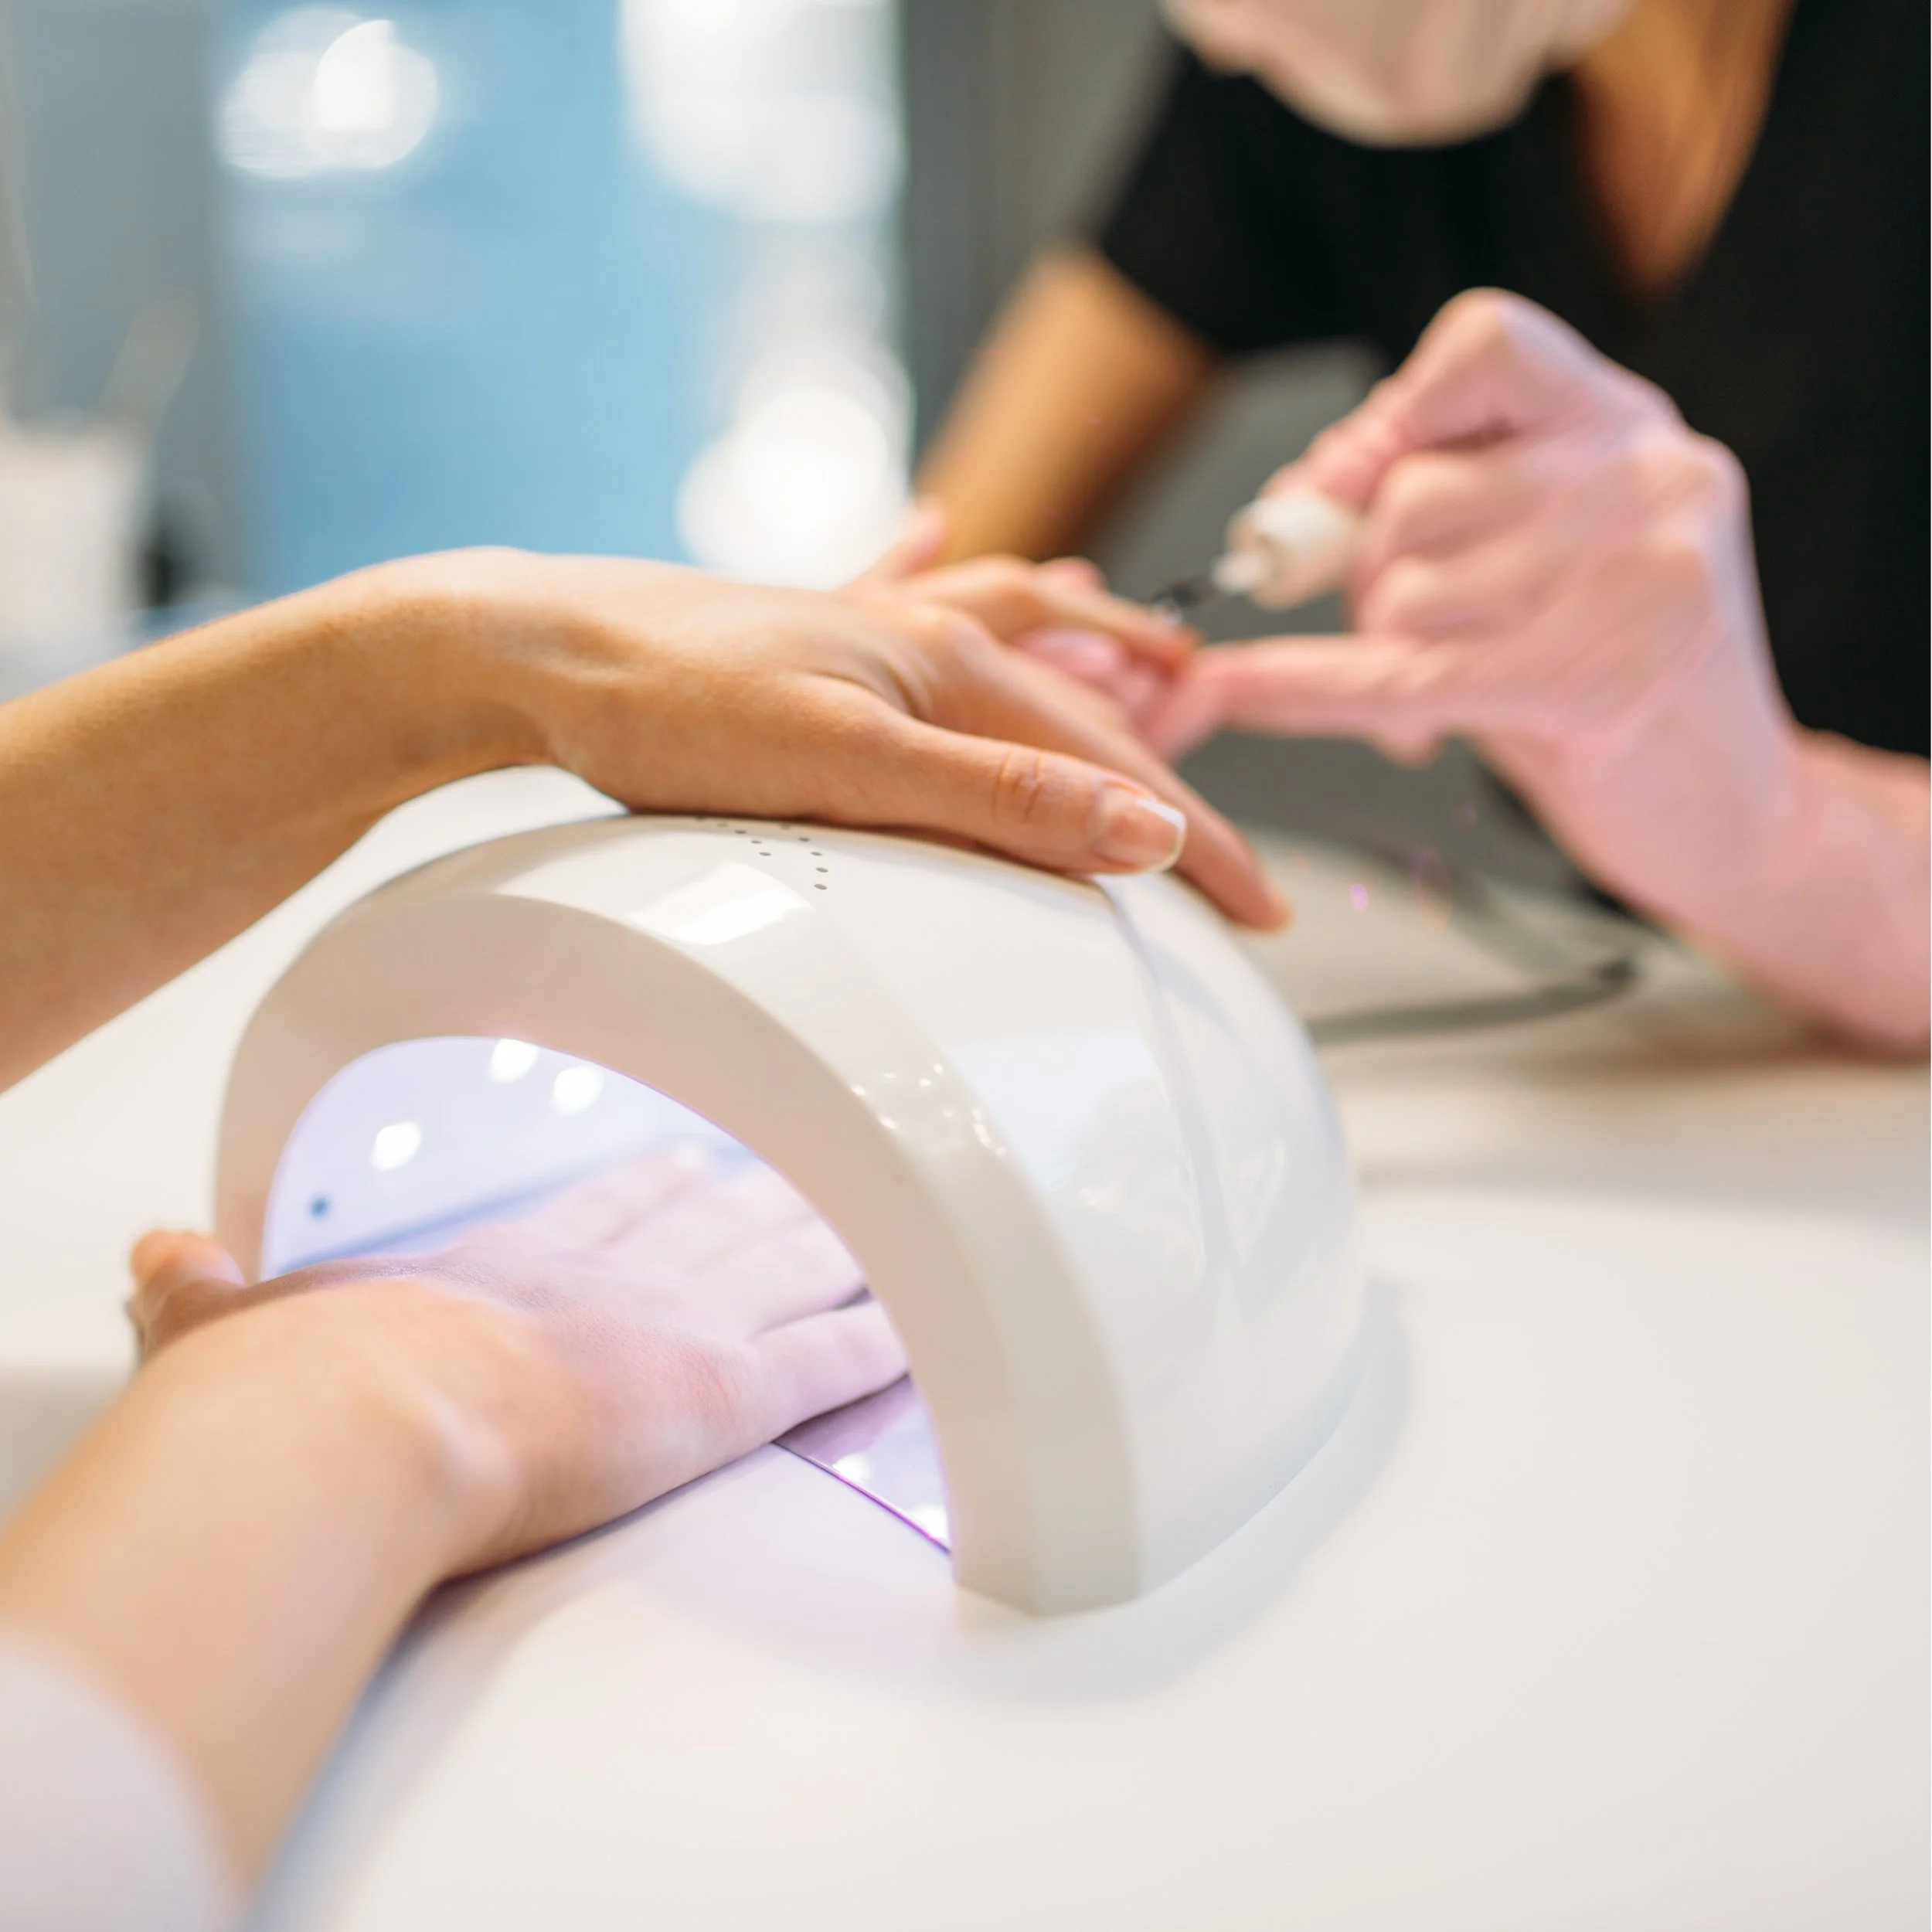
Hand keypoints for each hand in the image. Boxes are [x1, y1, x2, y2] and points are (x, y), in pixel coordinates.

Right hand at [0, 1146, 900, 1883]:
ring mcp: (681, 1327)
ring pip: (791, 1273)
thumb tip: (165, 1255)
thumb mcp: (238, 1331)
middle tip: (811, 1173)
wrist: (365, 1418)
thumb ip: (210, 1293)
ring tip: (890, 1226)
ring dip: (844, 1251)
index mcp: (509, 1262)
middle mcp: (609, 1279)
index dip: (650, 1192)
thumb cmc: (307, 1384)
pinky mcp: (730, 1391)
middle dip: (768, 1202)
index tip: (681, 1167)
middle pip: (714, 1228)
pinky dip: (884, 1339)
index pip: (600, 1212)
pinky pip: (832, 1361)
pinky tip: (923, 1321)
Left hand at [401, 542, 1283, 929]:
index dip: (1197, 845)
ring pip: (1024, 679)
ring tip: (1159, 703)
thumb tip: (1144, 833)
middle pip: (1086, 728)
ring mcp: (874, 649)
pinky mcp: (820, 667)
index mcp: (953, 668)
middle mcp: (928, 646)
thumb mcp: (847, 763)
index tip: (1262, 916)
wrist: (534, 650)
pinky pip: (935, 647)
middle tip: (1230, 885)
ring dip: (1099, 700)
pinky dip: (979, 624)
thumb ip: (999, 800)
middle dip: (1168, 800)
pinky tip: (958, 555)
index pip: (1115, 769)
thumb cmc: (672, 703)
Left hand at [1144, 289, 1927, 1046]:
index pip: (1484, 341)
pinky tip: (1240, 692)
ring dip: (1376, 655)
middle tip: (1386, 631)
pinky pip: (1400, 677)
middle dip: (1362, 575)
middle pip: (1413, 492)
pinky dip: (1302, 689)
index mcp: (1624, 421)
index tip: (1338, 487)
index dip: (1387, 416)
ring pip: (1402, 591)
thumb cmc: (1609, 674)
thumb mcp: (1537, 555)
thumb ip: (1439, 499)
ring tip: (1427, 698)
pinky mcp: (1596, 685)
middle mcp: (1647, 474)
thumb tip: (1299, 498)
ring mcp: (1636, 577)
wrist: (1731, 813)